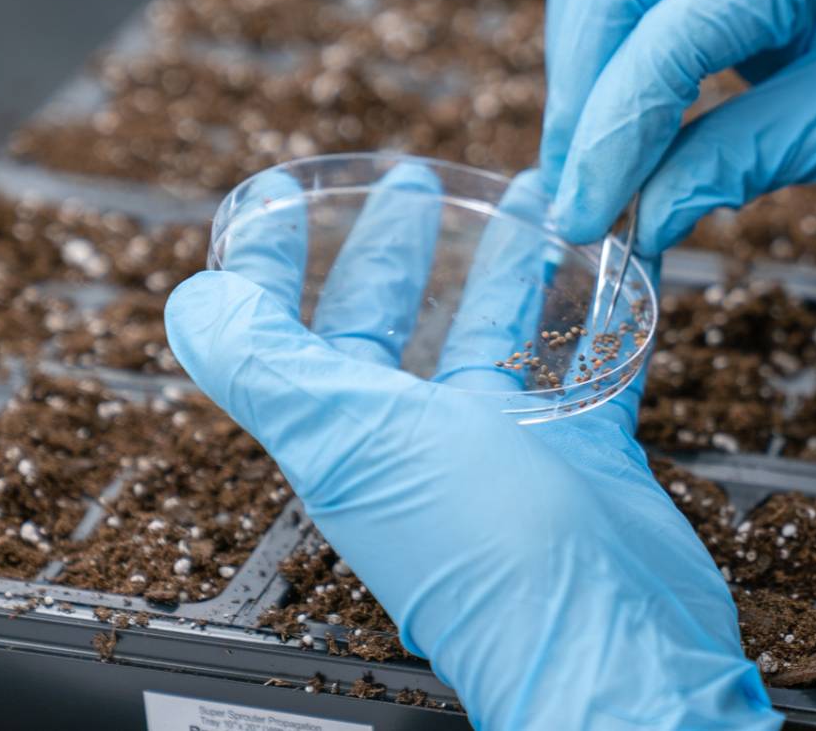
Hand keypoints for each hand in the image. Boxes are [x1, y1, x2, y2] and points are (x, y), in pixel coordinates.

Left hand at [165, 165, 779, 730]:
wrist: (611, 634)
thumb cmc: (484, 548)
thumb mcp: (353, 438)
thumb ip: (265, 366)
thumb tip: (193, 299)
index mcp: (352, 434)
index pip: (293, 332)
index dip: (280, 261)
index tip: (290, 191)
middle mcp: (424, 438)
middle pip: (400, 325)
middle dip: (401, 248)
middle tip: (420, 181)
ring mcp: (510, 444)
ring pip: (502, 331)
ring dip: (510, 262)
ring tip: (532, 197)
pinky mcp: (587, 453)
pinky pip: (596, 359)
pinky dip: (605, 307)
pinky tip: (622, 260)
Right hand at [540, 0, 815, 254]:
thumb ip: (737, 158)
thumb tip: (638, 215)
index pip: (669, 26)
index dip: (614, 127)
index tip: (588, 214)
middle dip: (582, 92)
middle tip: (579, 199)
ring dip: (594, 88)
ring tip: (596, 185)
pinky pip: (653, 21)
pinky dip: (630, 86)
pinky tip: (632, 153)